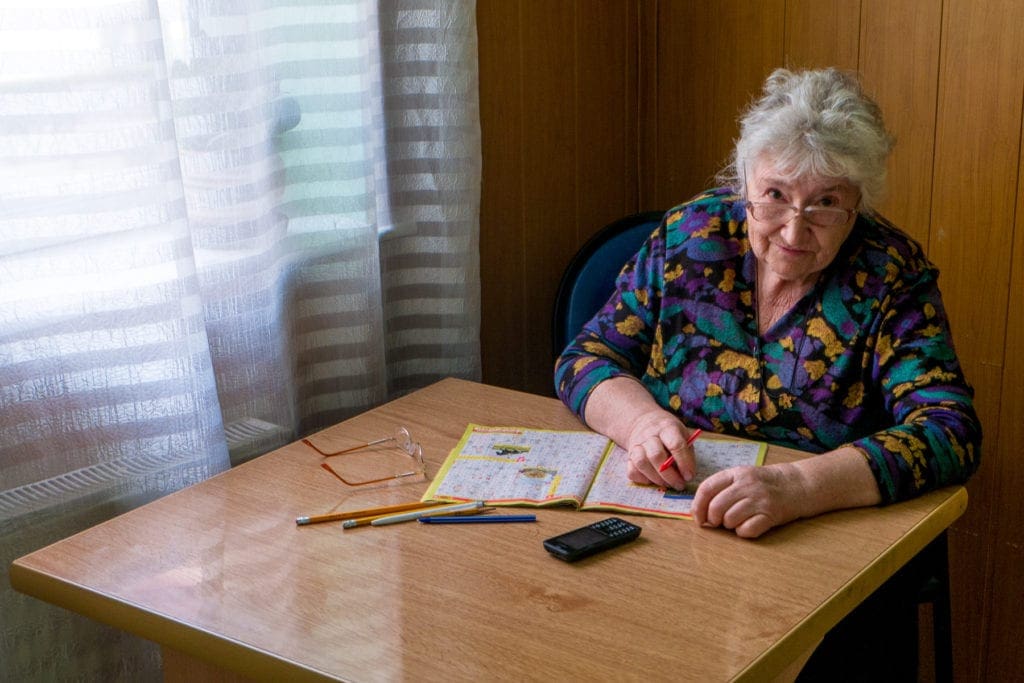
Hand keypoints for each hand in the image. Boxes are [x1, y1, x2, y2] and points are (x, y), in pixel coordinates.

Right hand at [623, 410, 697, 490]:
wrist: (645, 423)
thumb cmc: (669, 434)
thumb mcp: (683, 435)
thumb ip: (687, 453)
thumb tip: (687, 475)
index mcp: (666, 427)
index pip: (675, 444)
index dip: (684, 462)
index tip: (689, 476)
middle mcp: (649, 435)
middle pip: (656, 455)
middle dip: (670, 475)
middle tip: (679, 484)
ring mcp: (636, 445)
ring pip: (641, 463)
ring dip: (656, 478)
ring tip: (668, 484)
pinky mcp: (629, 457)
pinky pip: (632, 471)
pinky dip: (643, 479)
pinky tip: (654, 480)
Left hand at [691, 463, 808, 538]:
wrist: (797, 484)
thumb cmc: (763, 484)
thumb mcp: (742, 476)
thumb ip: (722, 488)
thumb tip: (699, 510)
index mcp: (735, 474)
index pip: (707, 489)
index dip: (698, 506)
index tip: (698, 518)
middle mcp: (747, 485)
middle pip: (716, 507)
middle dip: (713, 520)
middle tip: (719, 522)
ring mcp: (760, 499)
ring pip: (729, 520)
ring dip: (729, 526)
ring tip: (738, 520)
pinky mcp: (771, 515)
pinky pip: (746, 530)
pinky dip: (744, 532)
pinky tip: (749, 525)